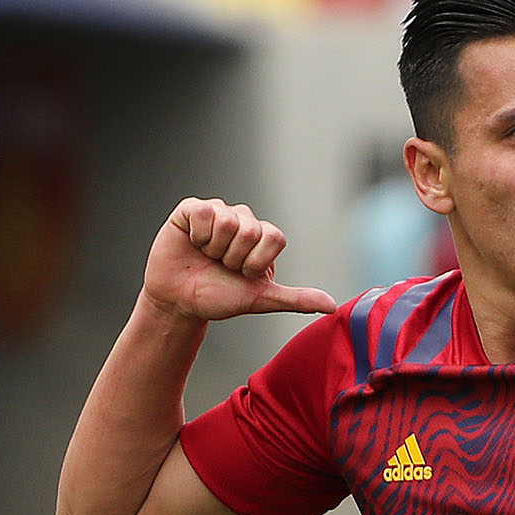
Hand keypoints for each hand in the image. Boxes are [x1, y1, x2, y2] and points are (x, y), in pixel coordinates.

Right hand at [143, 199, 336, 324]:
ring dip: (215, 249)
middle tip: (223, 266)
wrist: (181, 301)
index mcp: (263, 238)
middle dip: (234, 258)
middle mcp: (243, 220)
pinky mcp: (192, 209)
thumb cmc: (221, 297)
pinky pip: (203, 212)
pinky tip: (193, 243)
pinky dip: (197, 235)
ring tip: (207, 256)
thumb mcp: (261, 299)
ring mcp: (218, 212)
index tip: (244, 274)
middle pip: (250, 231)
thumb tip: (332, 306)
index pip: (275, 237)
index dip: (257, 262)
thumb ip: (296, 299)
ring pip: (227, 222)